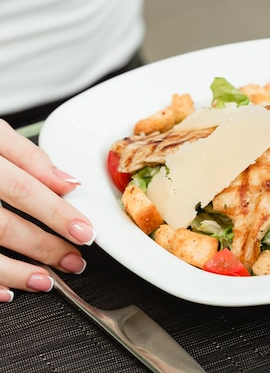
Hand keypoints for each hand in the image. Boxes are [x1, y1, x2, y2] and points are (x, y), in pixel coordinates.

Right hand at [0, 119, 94, 301]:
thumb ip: (29, 156)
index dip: (56, 212)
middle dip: (43, 246)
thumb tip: (66, 182)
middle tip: (73, 259)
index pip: (23, 188)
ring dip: (16, 271)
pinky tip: (6, 291)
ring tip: (45, 279)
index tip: (84, 230)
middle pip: (2, 225)